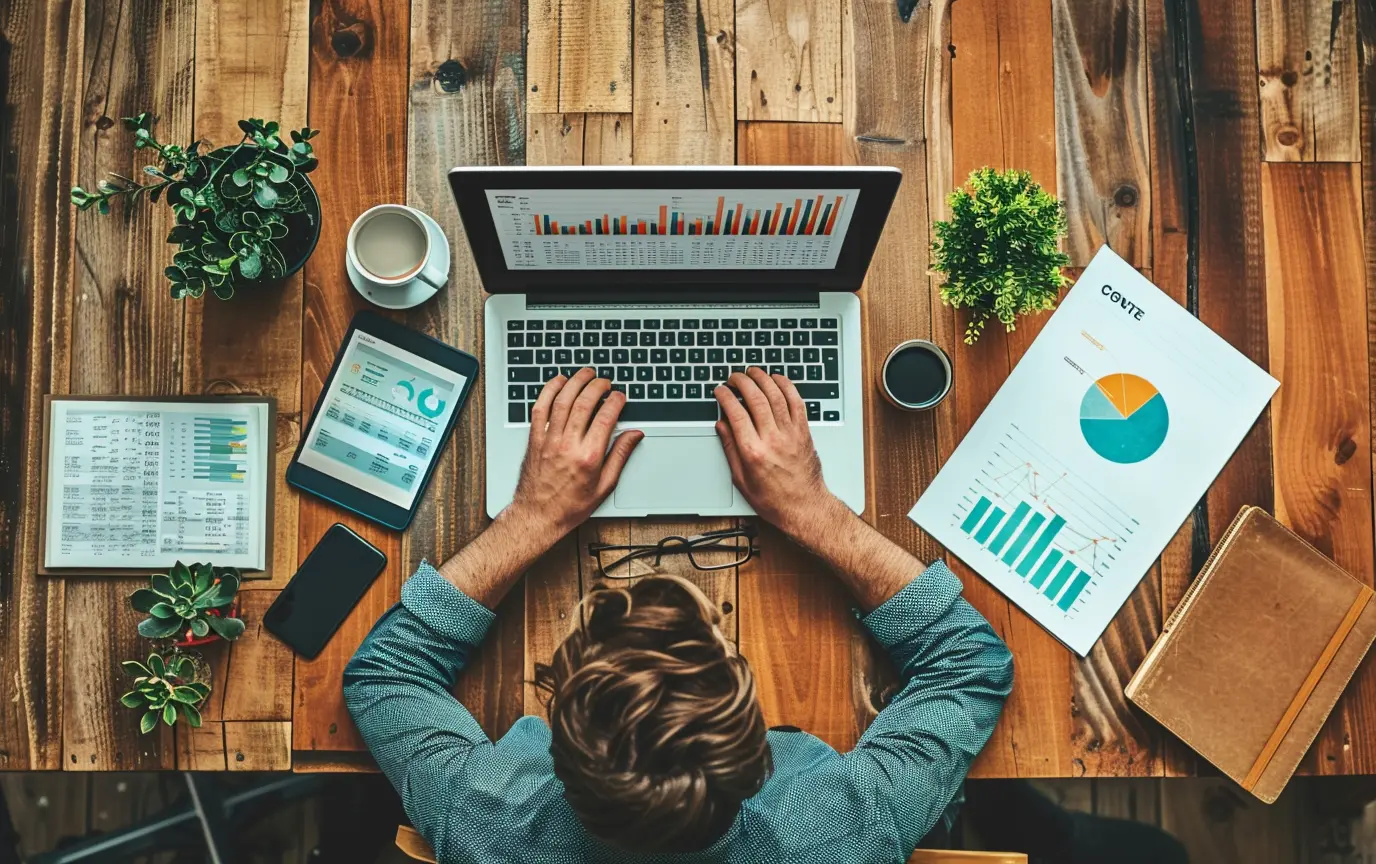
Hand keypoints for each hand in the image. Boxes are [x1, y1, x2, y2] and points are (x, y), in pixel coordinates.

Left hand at [502, 368, 643, 543]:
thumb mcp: (605, 486)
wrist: (538, 515)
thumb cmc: (570, 505)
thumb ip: (620, 456)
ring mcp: (549, 440)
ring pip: (562, 400)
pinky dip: (549, 391)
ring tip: (586, 374)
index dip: (615, 401)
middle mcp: (568, 445)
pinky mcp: (535, 439)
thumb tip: (634, 435)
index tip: (620, 396)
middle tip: (605, 382)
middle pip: (584, 403)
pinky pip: (540, 408)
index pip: (606, 418)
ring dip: (575, 382)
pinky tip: (558, 382)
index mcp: (588, 457)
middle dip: (597, 386)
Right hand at [713, 368, 844, 536]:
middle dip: (741, 382)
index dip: (725, 397)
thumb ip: (730, 449)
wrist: (805, 506)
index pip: (736, 414)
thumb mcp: (741, 479)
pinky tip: (777, 379)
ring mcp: (791, 433)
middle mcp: (773, 439)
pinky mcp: (804, 431)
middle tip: (733, 377)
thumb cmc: (773, 499)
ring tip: (752, 372)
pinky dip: (786, 386)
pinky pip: (796, 401)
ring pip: (776, 395)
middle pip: (756, 399)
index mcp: (753, 452)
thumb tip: (722, 425)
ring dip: (763, 378)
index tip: (719, 391)